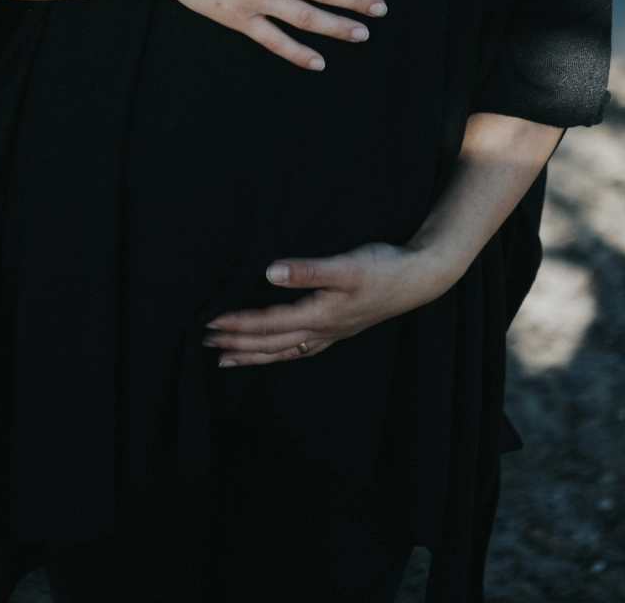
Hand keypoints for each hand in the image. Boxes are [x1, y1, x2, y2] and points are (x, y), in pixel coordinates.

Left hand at [202, 242, 450, 365]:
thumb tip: (270, 273)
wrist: (420, 279)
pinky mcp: (340, 328)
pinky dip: (279, 354)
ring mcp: (332, 333)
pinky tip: (273, 353)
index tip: (209, 323)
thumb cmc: (384, 268)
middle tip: (204, 344)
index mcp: (319, 315)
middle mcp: (322, 330)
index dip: (237, 325)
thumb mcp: (345, 265)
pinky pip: (300, 349)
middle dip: (237, 344)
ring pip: (283, 351)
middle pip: (270, 343)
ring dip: (253, 355)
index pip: (267, 323)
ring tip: (225, 360)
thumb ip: (307, 271)